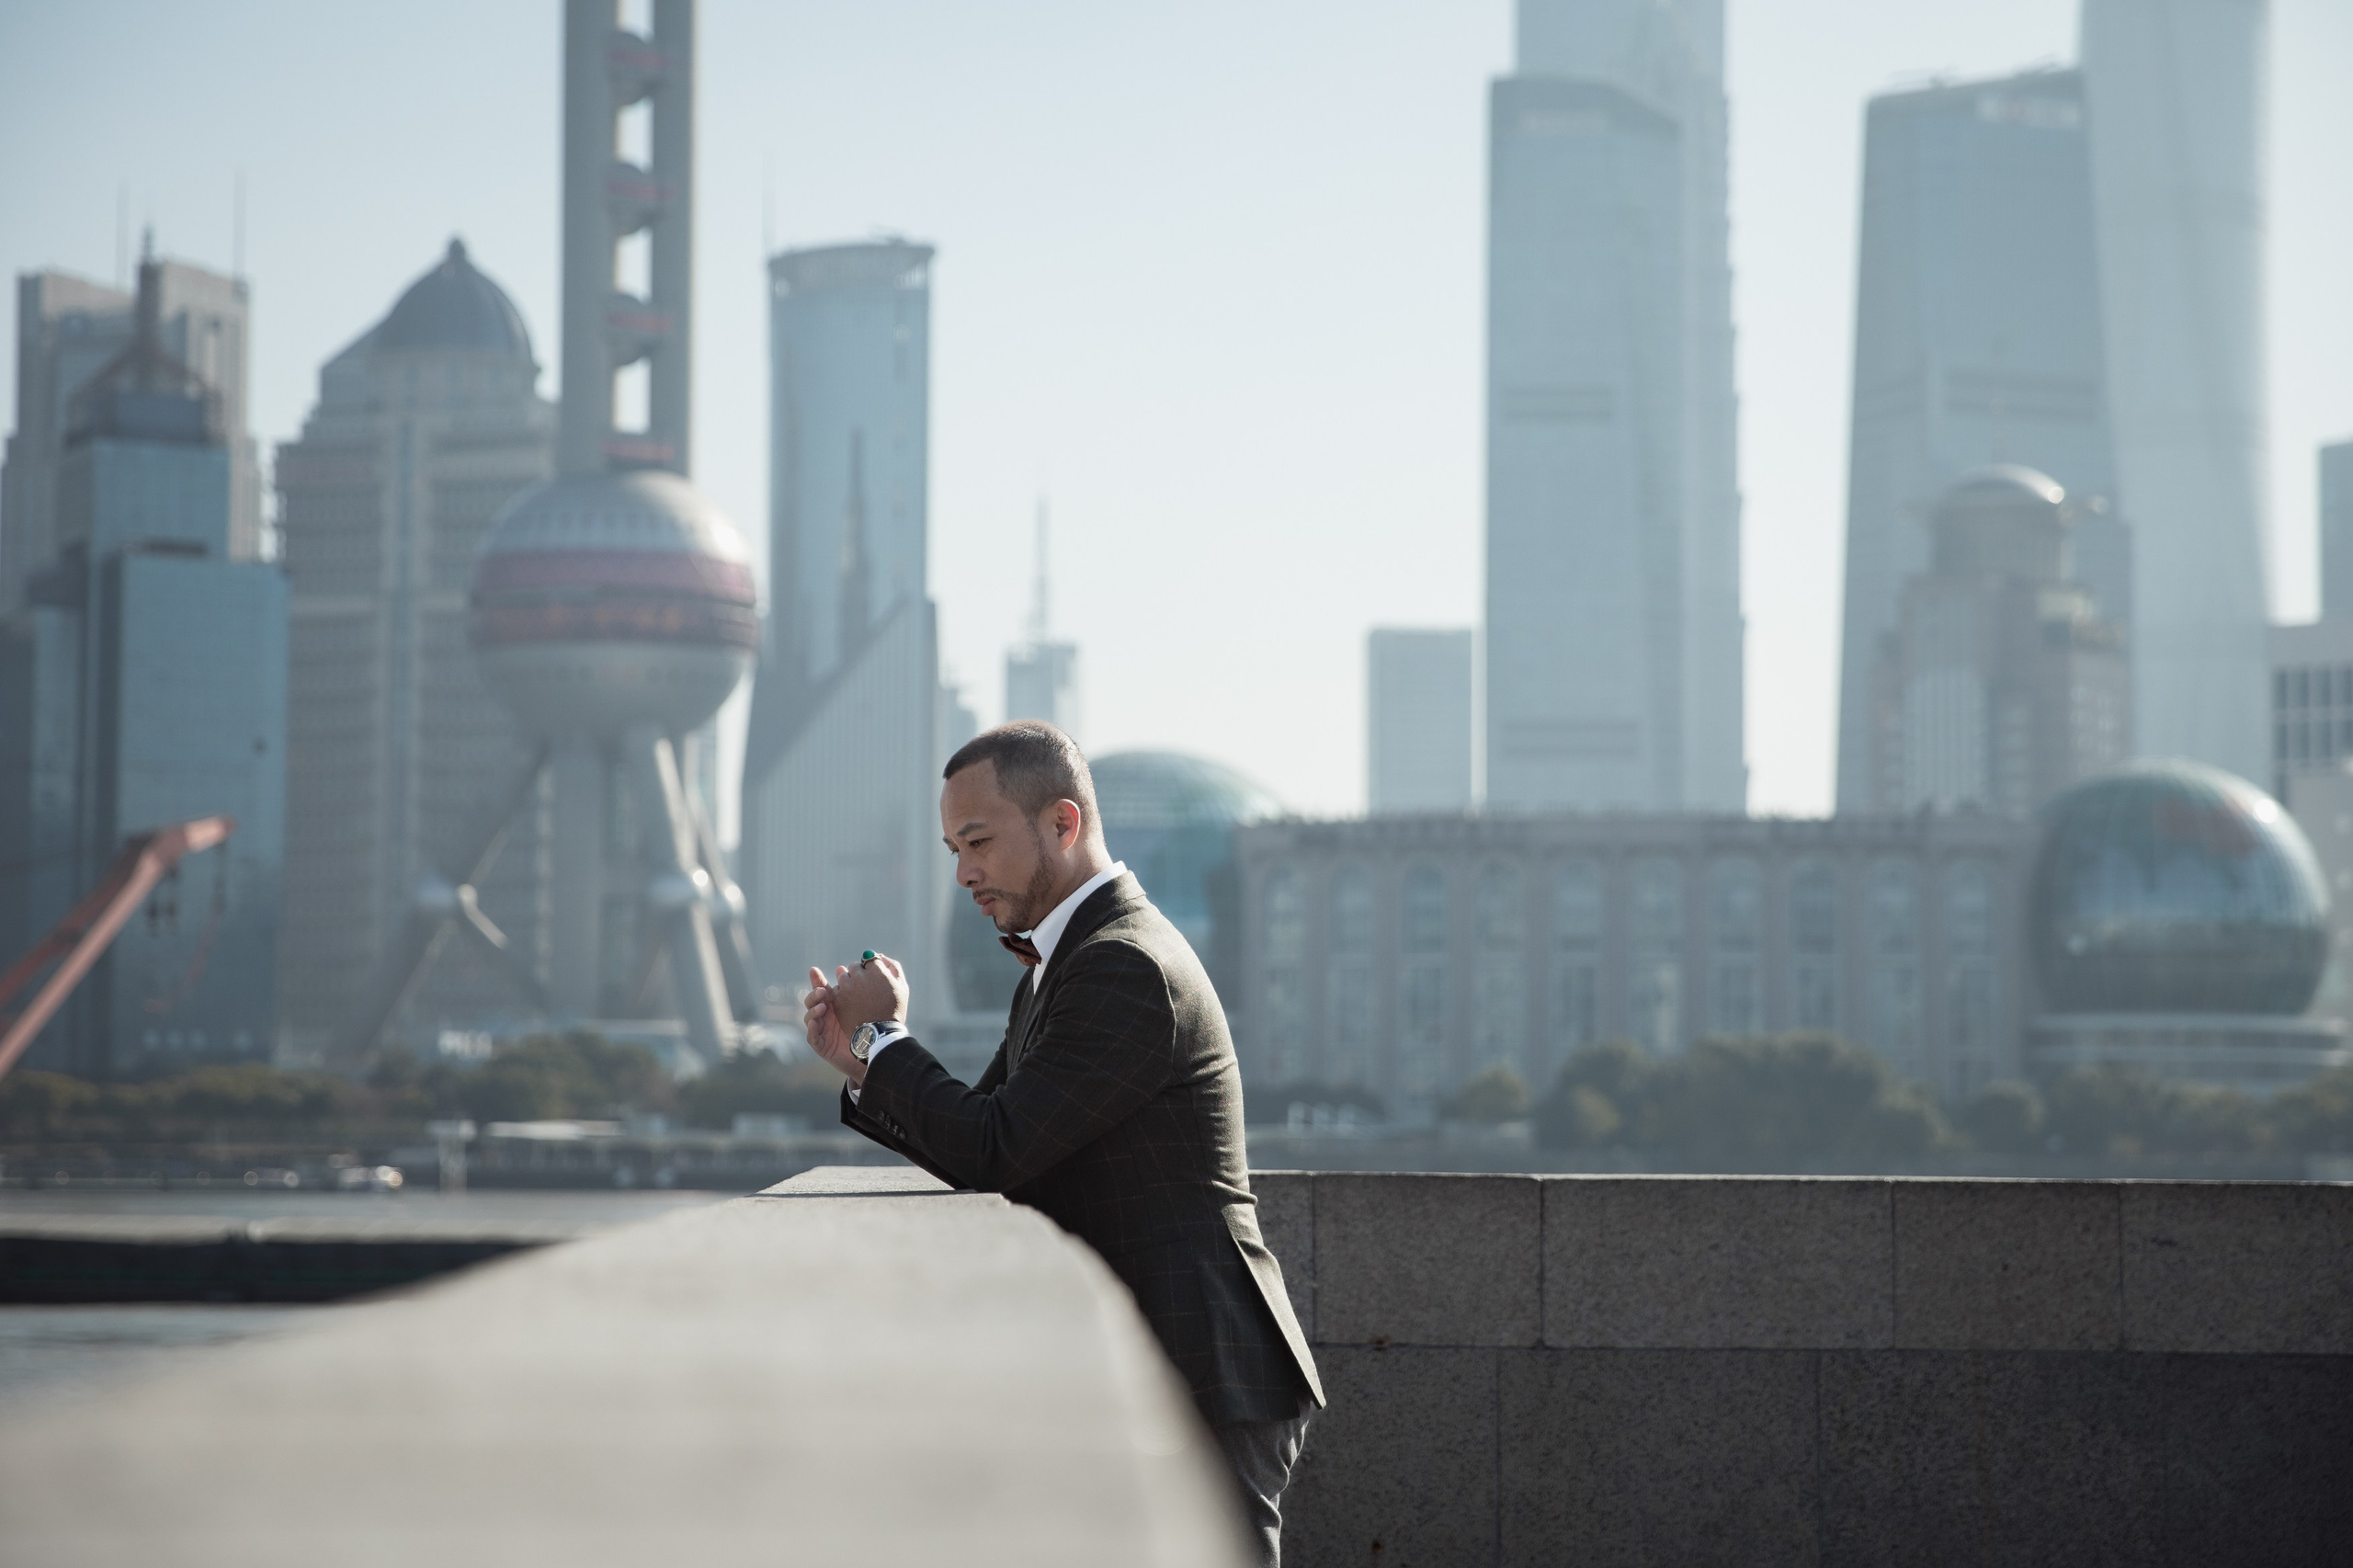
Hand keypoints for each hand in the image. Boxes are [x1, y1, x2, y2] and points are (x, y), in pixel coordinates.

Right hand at [803, 965, 866, 1088]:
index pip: (822, 990)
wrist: (869, 1053)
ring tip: (822, 1007)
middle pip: (812, 1002)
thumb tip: (843, 968)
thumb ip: (853, 990)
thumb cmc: (866, 1029)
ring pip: (809, 1018)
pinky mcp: (821, 1045)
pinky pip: (812, 1037)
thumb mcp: (861, 1007)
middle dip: (814, 995)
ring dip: (813, 1011)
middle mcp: (824, 1016)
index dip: (816, 980)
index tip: (814, 970)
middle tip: (823, 991)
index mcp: (833, 1005)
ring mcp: (821, 1030)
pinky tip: (815, 1023)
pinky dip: (811, 1029)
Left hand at [832, 952, 909, 1031]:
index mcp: (876, 971)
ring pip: (844, 976)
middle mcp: (859, 976)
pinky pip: (837, 989)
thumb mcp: (901, 986)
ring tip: (859, 997)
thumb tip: (880, 957)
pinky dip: (843, 993)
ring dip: (850, 982)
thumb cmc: (893, 1010)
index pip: (870, 959)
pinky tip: (852, 1003)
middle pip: (855, 966)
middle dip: (860, 974)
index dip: (874, 969)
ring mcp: (846, 988)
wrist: (879, 1033)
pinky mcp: (837, 999)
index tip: (876, 978)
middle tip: (867, 988)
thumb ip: (893, 967)